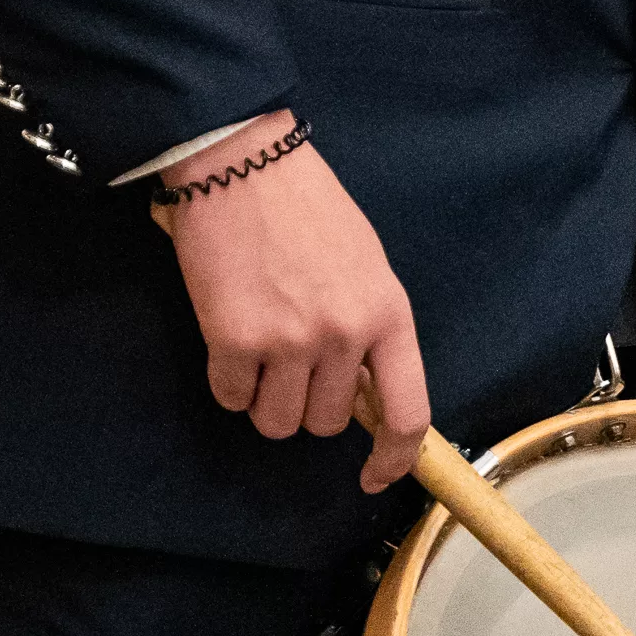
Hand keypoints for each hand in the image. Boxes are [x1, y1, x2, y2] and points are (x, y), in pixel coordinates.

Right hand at [155, 110, 429, 493]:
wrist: (242, 160)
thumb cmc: (307, 209)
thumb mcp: (367, 266)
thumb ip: (372, 330)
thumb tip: (367, 393)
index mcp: (389, 315)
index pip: (407, 413)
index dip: (393, 458)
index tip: (373, 475)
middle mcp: (345, 335)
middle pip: (328, 423)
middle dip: (307, 403)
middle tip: (290, 357)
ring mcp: (291, 340)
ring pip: (278, 422)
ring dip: (265, 400)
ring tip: (261, 347)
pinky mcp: (236, 340)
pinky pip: (231, 398)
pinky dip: (228, 381)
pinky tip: (229, 334)